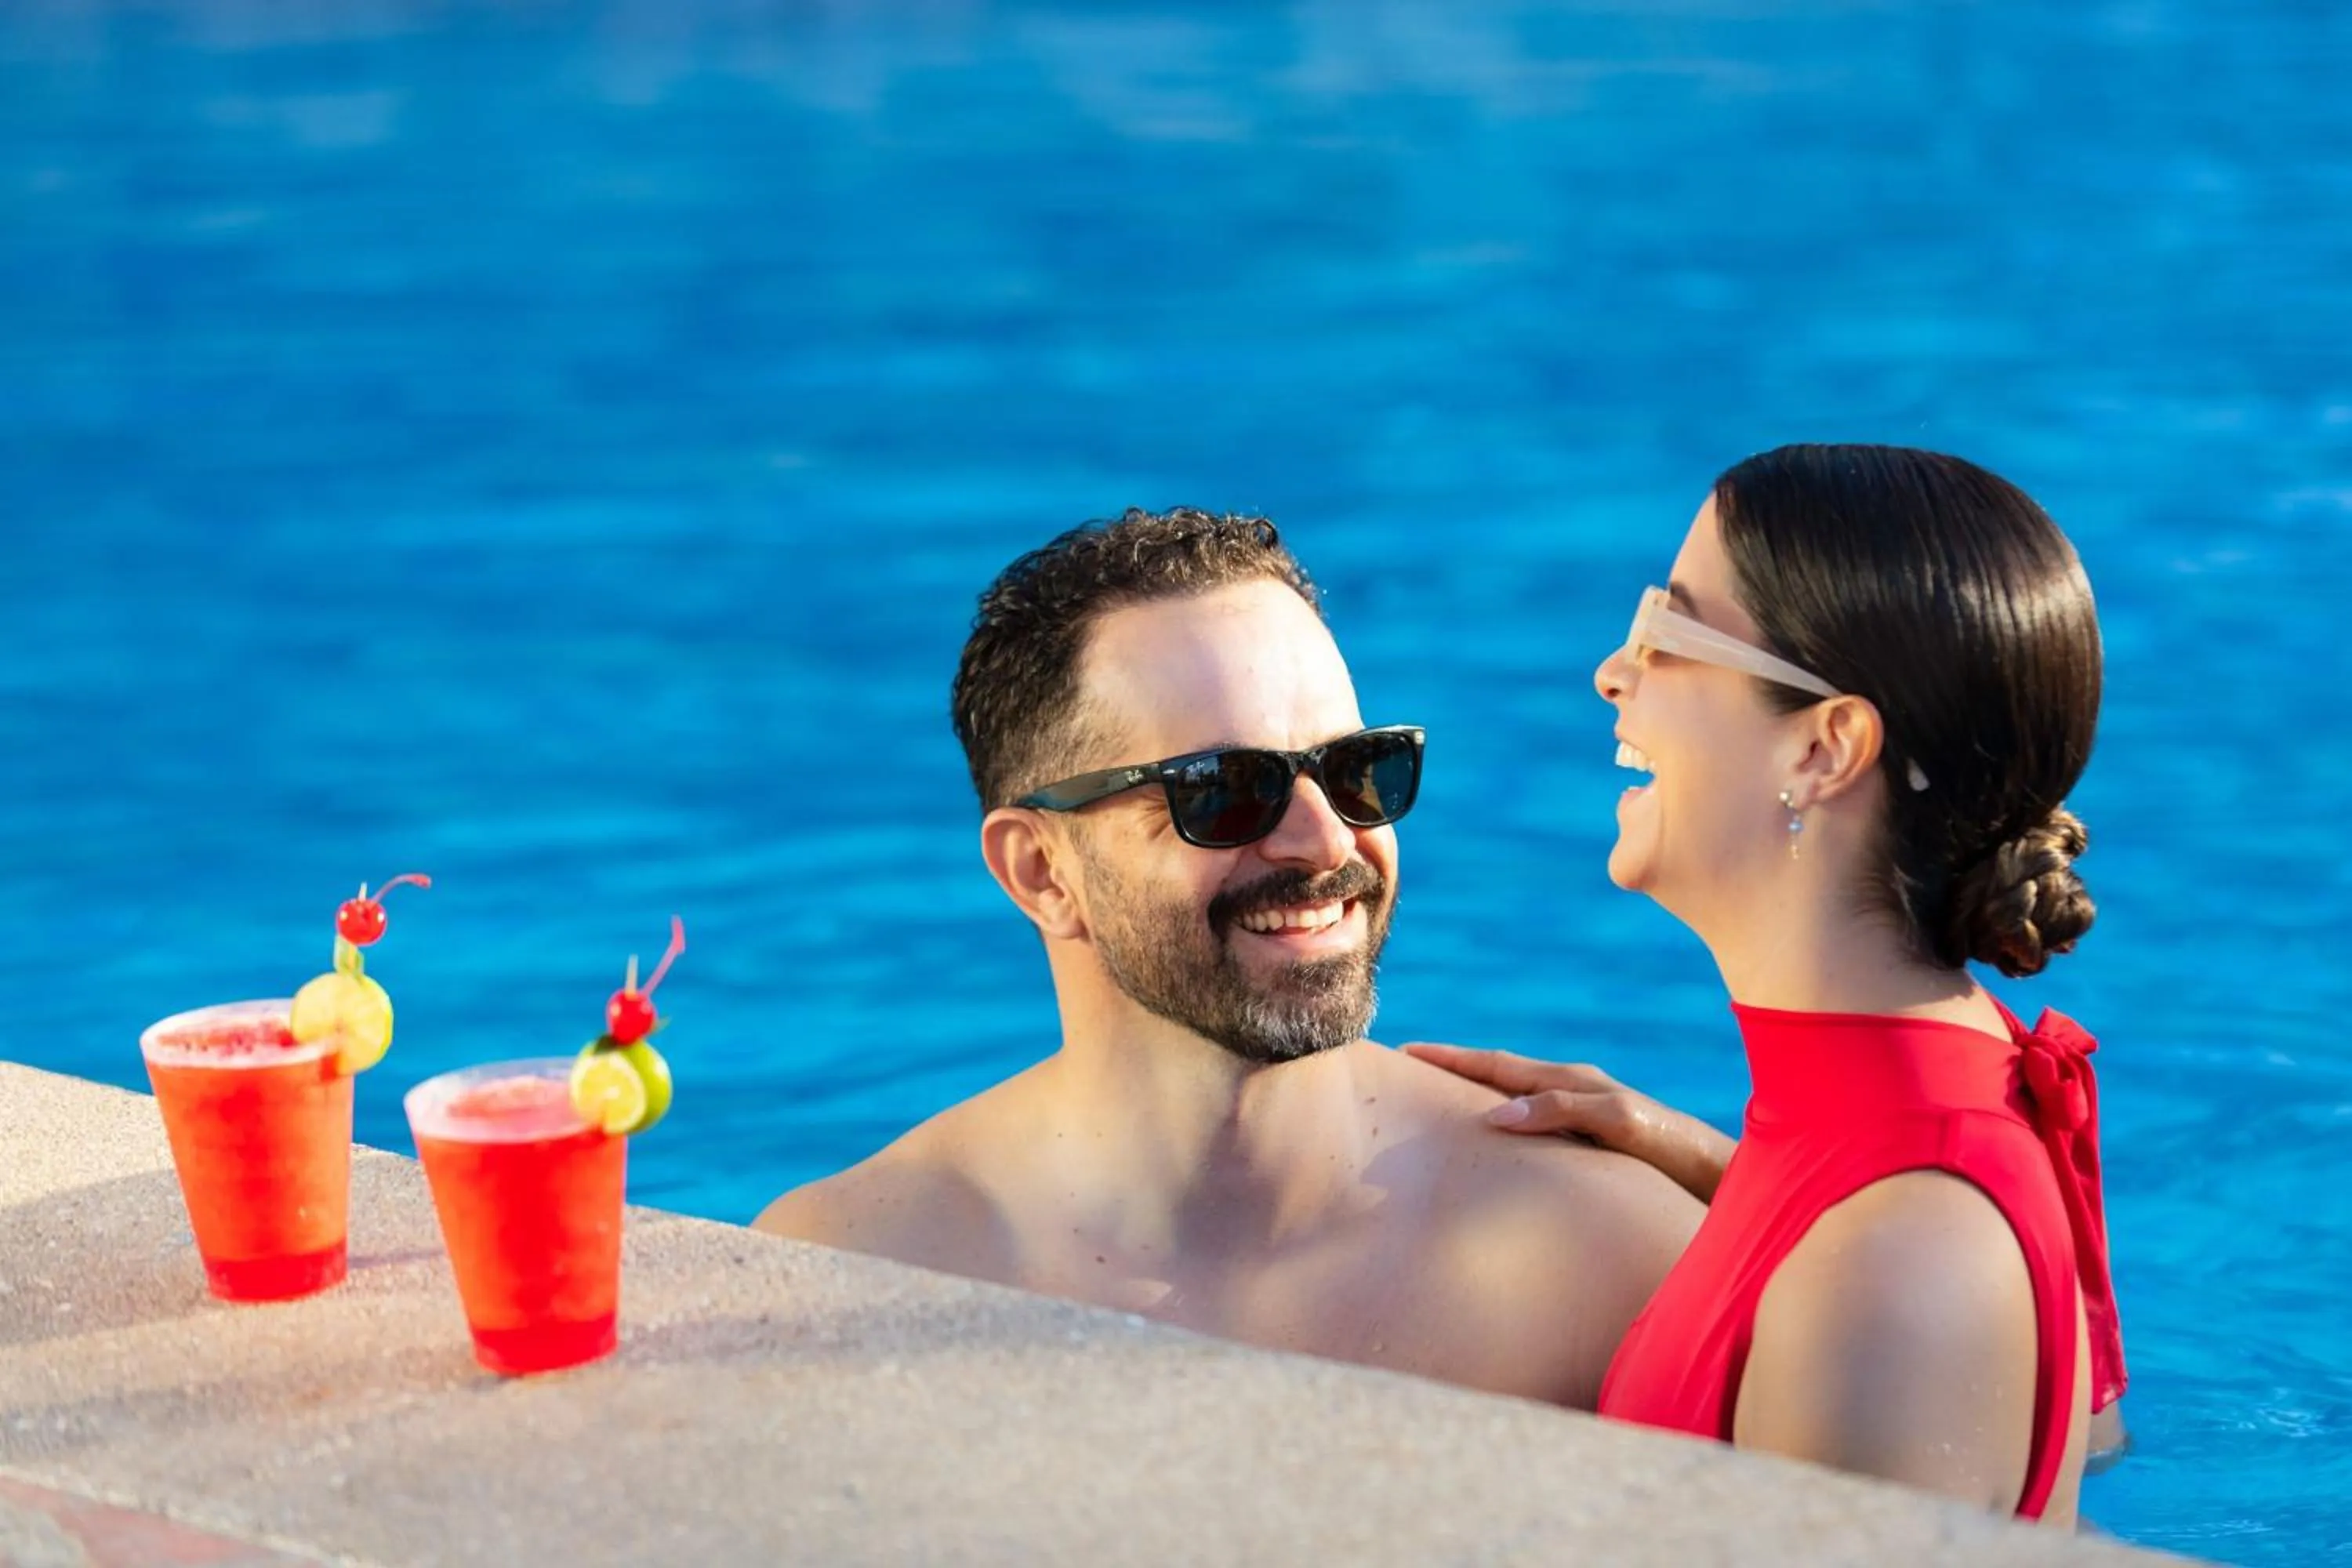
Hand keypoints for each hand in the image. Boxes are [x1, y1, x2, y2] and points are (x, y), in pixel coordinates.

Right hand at [1403, 1042, 1734, 1204]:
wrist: (1719, 1175)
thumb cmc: (1673, 1150)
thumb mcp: (1618, 1124)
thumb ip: (1562, 1111)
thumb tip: (1497, 1114)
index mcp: (1572, 1080)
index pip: (1497, 1063)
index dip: (1451, 1057)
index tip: (1407, 1050)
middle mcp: (1573, 1090)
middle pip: (1500, 1072)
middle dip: (1454, 1068)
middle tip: (1408, 1068)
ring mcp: (1582, 1112)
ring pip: (1515, 1095)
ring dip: (1476, 1092)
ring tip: (1438, 1100)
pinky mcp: (1590, 1138)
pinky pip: (1533, 1121)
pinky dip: (1502, 1119)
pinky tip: (1495, 1139)